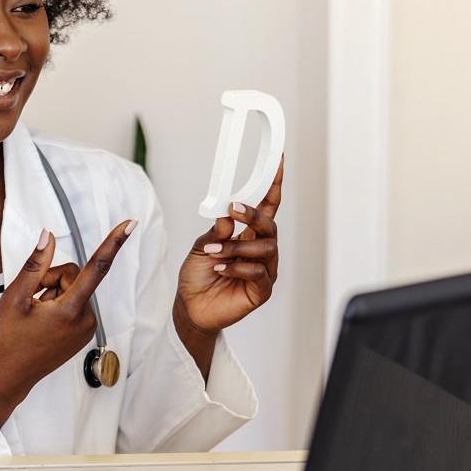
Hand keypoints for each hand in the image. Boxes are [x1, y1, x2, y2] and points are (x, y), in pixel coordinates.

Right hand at [0, 220, 136, 424]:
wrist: (11, 375)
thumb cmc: (9, 339)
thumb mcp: (14, 298)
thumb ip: (34, 265)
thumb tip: (48, 236)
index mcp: (70, 311)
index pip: (97, 268)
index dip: (113, 242)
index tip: (130, 224)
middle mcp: (86, 320)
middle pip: (75, 276)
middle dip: (51, 280)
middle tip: (32, 299)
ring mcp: (87, 328)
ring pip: (74, 289)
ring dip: (54, 294)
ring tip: (36, 314)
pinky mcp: (85, 332)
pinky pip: (76, 303)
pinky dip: (60, 305)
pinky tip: (45, 321)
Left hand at [176, 157, 282, 335]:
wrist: (190, 307)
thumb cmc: (198, 276)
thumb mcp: (202, 246)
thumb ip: (217, 230)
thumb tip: (229, 214)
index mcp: (248, 235)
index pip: (267, 207)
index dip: (273, 185)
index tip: (279, 163)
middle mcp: (260, 251)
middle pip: (270, 226)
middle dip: (253, 215)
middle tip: (233, 209)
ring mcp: (264, 271)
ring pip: (265, 248)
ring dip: (237, 247)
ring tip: (214, 252)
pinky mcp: (262, 290)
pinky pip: (258, 273)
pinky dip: (238, 267)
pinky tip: (221, 268)